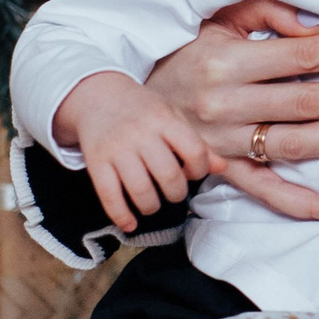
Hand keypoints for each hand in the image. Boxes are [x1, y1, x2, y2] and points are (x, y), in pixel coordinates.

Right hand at [54, 72, 209, 236]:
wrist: (97, 95)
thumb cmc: (142, 110)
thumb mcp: (172, 117)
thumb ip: (197, 143)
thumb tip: (222, 167)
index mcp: (164, 119)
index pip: (194, 152)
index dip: (199, 170)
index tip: (192, 172)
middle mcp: (140, 133)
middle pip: (169, 176)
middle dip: (176, 194)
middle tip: (173, 192)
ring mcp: (116, 148)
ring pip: (141, 191)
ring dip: (151, 207)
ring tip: (152, 204)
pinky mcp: (96, 161)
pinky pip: (109, 196)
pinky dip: (121, 216)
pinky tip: (130, 223)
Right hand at [144, 0, 318, 226]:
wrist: (130, 100)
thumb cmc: (186, 51)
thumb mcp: (218, 17)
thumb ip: (267, 11)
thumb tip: (318, 26)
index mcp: (226, 59)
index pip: (307, 54)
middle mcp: (225, 104)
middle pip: (310, 101)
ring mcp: (224, 143)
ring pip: (298, 144)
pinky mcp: (222, 172)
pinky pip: (270, 194)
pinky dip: (309, 205)